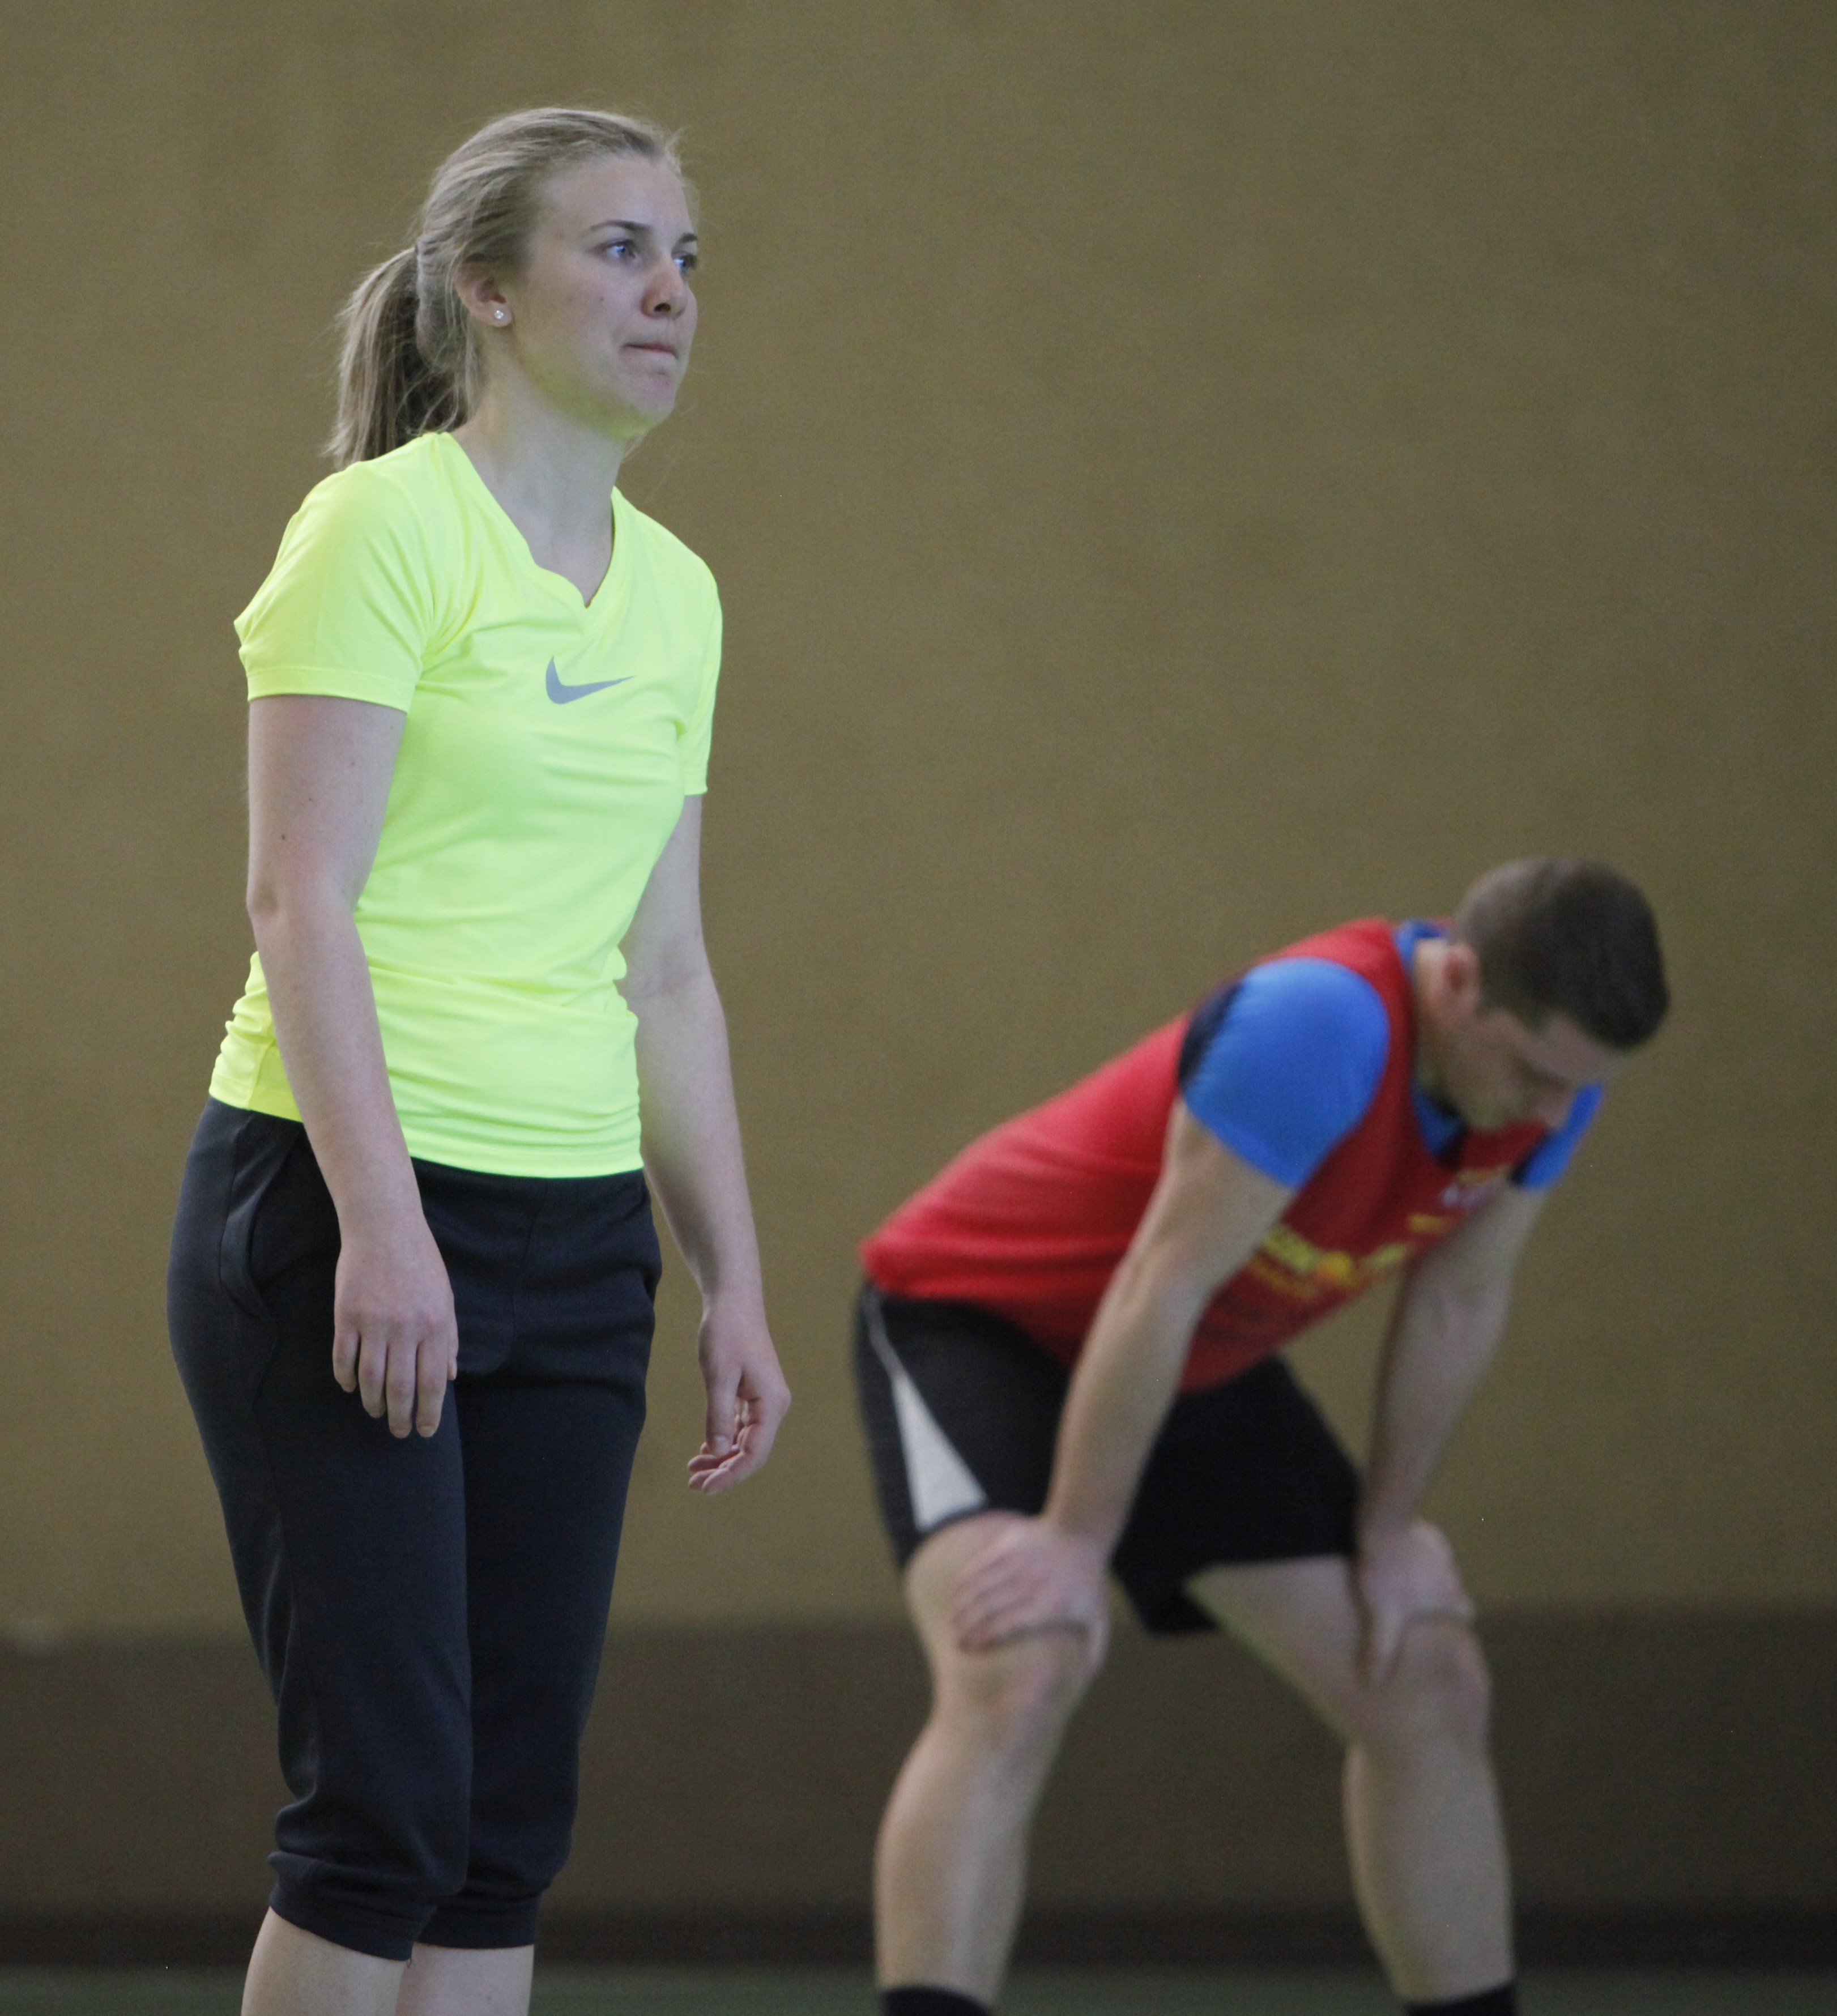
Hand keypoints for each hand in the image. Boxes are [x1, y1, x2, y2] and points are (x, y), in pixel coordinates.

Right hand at [330, 1205, 457, 1438]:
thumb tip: (449, 1376)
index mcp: (435, 1325)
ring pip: (370, 1378)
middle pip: (401, 1387)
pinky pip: (343, 1358)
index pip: (433, 1383)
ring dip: (372, 1402)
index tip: (424, 1431)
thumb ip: (448, 1339)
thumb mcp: (444, 1298)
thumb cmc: (420, 1263)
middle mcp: (406, 1328)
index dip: (429, 1413)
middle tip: (399, 1432)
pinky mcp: (346, 1315)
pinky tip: (350, 1387)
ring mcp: (374, 1322)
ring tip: (376, 1413)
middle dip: (401, 1416)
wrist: (385, 1227)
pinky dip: (346, 1378)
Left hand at [687, 1298, 789, 1493]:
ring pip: (745, 1442)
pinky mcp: (753, 1395)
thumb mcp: (718, 1375)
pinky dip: (724, 1441)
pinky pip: (741, 1428)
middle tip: (693, 1484)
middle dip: (724, 1471)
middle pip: (751, 1453)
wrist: (734, 1301)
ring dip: (722, 1459)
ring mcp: (764, 1401)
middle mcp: (773, 1406)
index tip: (703, 1488)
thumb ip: (719, 1415)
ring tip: (694, 1471)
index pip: (754, 1454)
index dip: (730, 1475)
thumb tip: (719, 1452)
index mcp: (771, 1404)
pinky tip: (705, 1451)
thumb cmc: (727, 1333)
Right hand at [949, 1516, 1109, 1664]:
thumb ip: (1094, 1652)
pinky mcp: (1006, 1545)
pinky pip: (977, 1565)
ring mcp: (1017, 1561)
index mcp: (1049, 1604)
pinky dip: (963, 1583)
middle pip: (987, 1607)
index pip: (1006, 1625)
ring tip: (953, 1624)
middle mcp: (1030, 1582)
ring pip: (977, 1586)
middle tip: (957, 1643)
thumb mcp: (1097, 1619)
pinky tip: (957, 1597)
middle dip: (966, 1627)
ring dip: (960, 1606)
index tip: (969, 1651)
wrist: (1080, 1533)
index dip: (983, 1639)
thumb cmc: (1087, 1585)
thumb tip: (1084, 1682)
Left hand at [1354, 1519, 1474, 1684]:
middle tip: (1418, 1602)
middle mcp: (1453, 1575)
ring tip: (1402, 1577)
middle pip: (1455, 1592)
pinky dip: (1417, 1551)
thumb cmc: (1385, 1574)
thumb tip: (1371, 1684)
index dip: (1455, 1623)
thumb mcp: (1381, 1619)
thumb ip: (1381, 1651)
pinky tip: (1396, 1552)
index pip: (1465, 1616)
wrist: (1383, 1523)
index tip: (1442, 1627)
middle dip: (1442, 1598)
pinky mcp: (1427, 1531)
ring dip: (1428, 1573)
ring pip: (1441, 1568)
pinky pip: (1428, 1545)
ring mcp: (1442, 1551)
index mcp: (1449, 1598)